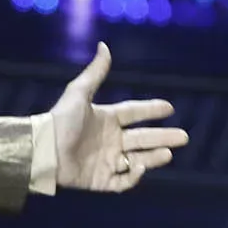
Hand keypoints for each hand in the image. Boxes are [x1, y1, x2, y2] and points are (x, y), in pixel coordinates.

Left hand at [50, 42, 188, 191]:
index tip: (169, 108)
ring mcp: (106, 161)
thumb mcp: (79, 93)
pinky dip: (133, 176)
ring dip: (154, 157)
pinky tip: (139, 167)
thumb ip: (95, 72)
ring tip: (169, 153)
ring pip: (138, 160)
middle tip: (184, 137)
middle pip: (142, 139)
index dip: (151, 109)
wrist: (44, 151)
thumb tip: (104, 46)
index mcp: (106, 119)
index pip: (134, 113)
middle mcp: (109, 140)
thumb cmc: (60, 121)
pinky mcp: (100, 181)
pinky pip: (122, 181)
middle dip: (163, 138)